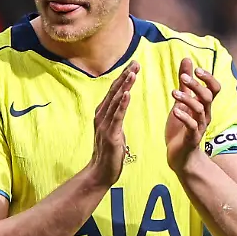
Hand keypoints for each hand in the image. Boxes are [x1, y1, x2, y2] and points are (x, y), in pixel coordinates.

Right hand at [86, 61, 138, 187]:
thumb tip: (121, 106)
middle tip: (136, 62)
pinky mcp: (110, 135)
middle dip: (125, 76)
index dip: (123, 77)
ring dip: (125, 85)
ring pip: (115, 101)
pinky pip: (117, 116)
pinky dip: (122, 103)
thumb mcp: (113, 131)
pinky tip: (127, 93)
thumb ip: (116, 117)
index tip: (133, 65)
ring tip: (133, 73)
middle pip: (114, 92)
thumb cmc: (109, 154)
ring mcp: (104, 125)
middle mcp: (101, 116)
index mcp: (103, 114)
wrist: (100, 173)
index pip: (114, 91)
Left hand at [166, 58, 219, 171]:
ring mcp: (199, 127)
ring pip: (200, 110)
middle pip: (208, 97)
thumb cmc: (180, 129)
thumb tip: (187, 59)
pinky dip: (184, 117)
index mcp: (204, 106)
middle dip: (197, 85)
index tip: (196, 69)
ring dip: (188, 99)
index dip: (208, 78)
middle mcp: (205, 115)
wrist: (179, 156)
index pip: (215, 88)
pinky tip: (175, 111)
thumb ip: (185, 84)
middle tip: (183, 77)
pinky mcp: (192, 138)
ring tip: (174, 92)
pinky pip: (192, 126)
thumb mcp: (181, 103)